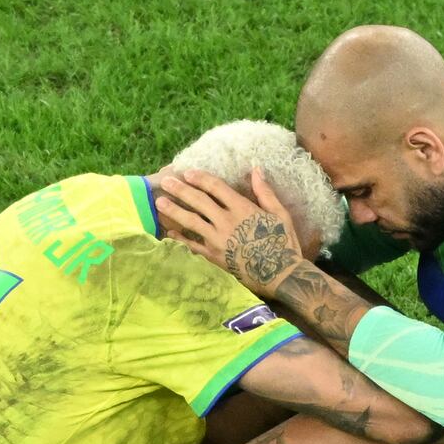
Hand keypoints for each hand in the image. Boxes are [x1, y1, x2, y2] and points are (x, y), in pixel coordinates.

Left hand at [155, 168, 303, 297]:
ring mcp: (218, 241)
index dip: (201, 178)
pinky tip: (169, 232)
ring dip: (174, 211)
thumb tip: (256, 169)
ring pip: (191, 222)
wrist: (282, 275)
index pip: (216, 188)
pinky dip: (179, 238)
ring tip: (159, 203)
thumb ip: (265, 192)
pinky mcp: (215, 258)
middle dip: (180, 190)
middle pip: (198, 201)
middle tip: (166, 182)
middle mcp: (226, 222)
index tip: (188, 173)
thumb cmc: (283, 242)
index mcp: (243, 208)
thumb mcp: (280, 213)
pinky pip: (192, 246)